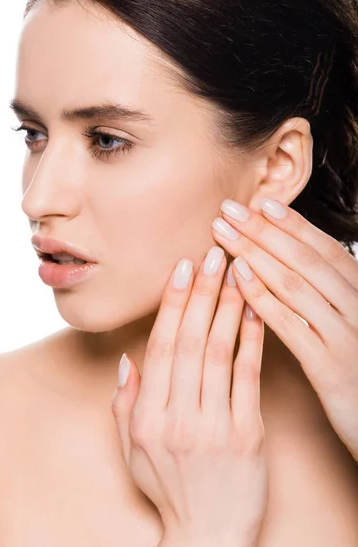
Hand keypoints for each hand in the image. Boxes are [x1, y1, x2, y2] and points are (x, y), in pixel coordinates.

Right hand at [111, 246, 267, 545]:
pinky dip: (252, 341)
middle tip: (212, 253)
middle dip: (202, 293)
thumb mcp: (133, 450)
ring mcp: (215, 426)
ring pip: (220, 353)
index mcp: (148, 417)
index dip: (173, 304)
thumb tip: (127, 360)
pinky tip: (256, 311)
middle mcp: (179, 418)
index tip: (183, 268)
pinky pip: (249, 378)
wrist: (209, 535)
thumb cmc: (169, 489)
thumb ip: (126, 403)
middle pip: (190, 341)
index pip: (161, 347)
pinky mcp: (248, 434)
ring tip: (236, 269)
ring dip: (228, 307)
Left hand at [213, 196, 357, 460]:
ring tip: (223, 234)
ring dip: (253, 255)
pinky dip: (261, 297)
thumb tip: (299, 263)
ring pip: (294, 284)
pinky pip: (289, 324)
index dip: (293, 224)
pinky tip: (236, 278)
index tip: (262, 202)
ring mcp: (345, 335)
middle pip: (304, 259)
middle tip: (228, 209)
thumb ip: (335, 295)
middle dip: (263, 231)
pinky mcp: (329, 366)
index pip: (325, 249)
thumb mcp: (356, 326)